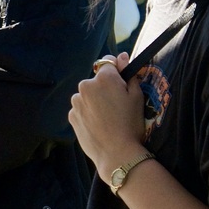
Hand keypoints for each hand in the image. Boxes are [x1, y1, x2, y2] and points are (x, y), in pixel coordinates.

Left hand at [68, 53, 145, 180]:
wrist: (116, 152)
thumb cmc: (131, 123)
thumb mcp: (137, 95)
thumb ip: (128, 73)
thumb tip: (123, 56)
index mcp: (104, 77)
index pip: (108, 63)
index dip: (116, 70)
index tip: (121, 82)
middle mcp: (86, 85)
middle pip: (96, 81)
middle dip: (104, 88)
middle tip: (117, 105)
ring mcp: (76, 101)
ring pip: (87, 95)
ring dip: (95, 101)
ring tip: (108, 118)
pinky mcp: (72, 115)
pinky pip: (81, 109)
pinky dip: (88, 113)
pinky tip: (99, 124)